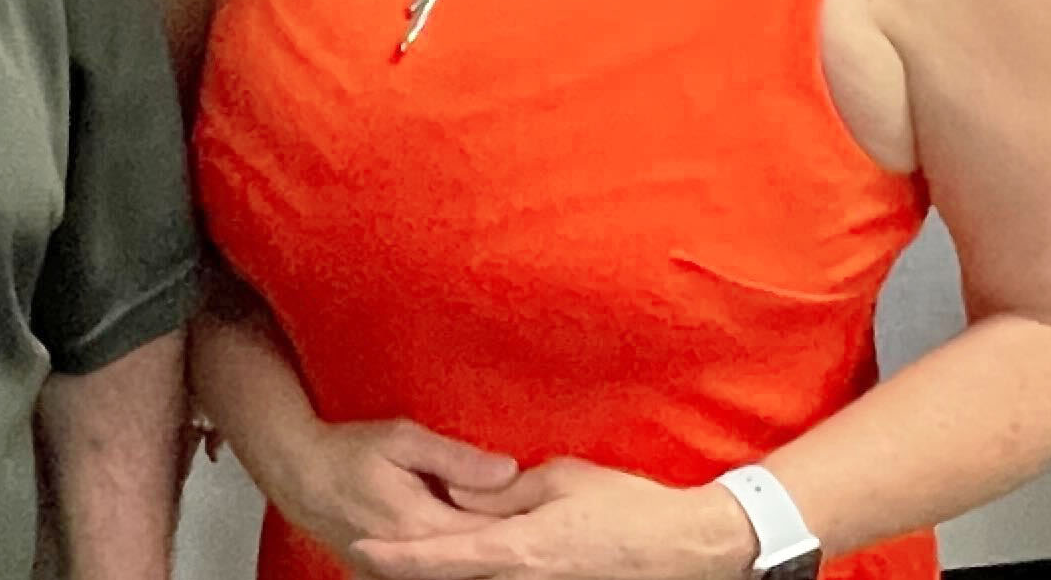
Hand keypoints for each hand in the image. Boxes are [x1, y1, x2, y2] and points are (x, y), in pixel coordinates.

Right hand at [259, 415, 519, 573]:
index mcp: (421, 523)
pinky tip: (475, 555)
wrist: (299, 476)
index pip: (487, 536)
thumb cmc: (349, 450)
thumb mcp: (402, 439)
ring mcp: (399, 575)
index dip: (520, 527)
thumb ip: (456, 459)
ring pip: (458, 575)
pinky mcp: (389, 579)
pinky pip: (434, 576)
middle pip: (476, 564)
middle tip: (539, 534)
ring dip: (484, 560)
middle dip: (507, 550)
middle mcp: (413, 558)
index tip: (550, 516)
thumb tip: (510, 470)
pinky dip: (458, 567)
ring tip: (514, 546)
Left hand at [341, 456, 758, 579]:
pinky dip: (482, 576)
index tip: (365, 547)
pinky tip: (468, 565)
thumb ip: (502, 492)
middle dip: (414, 571)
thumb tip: (456, 491)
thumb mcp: (560, 480)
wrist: (686, 548)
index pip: (444, 556)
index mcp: (520, 549)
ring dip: (448, 572)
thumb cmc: (626, 507)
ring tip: (413, 561)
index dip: (400, 555)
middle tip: (375, 557)